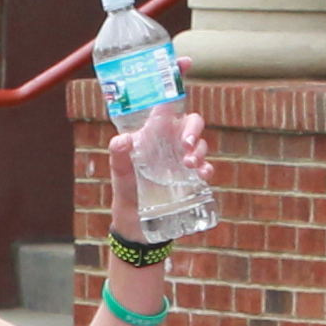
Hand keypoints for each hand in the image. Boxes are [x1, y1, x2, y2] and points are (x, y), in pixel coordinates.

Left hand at [103, 105, 213, 243]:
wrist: (135, 220)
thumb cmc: (126, 188)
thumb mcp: (119, 170)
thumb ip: (118, 153)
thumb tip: (124, 140)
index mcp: (154, 135)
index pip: (166, 112)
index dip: (171, 105)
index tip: (170, 106)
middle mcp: (171, 144)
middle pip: (191, 124)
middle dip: (193, 128)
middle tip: (187, 142)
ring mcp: (183, 160)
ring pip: (200, 145)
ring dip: (199, 150)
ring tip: (189, 163)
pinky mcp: (192, 178)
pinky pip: (205, 168)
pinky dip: (207, 169)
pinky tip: (203, 174)